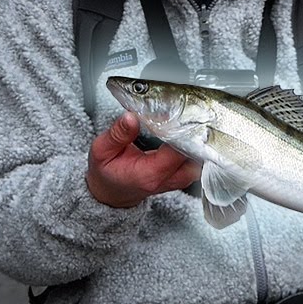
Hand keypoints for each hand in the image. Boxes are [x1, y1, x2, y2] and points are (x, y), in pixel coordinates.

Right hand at [86, 112, 200, 207]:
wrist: (114, 191)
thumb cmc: (108, 171)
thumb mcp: (102, 150)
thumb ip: (118, 134)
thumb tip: (131, 117)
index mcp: (149, 174)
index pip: (177, 151)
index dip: (180, 130)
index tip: (176, 113)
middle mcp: (168, 179)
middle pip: (195, 154)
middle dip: (193, 132)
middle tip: (186, 112)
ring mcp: (179, 179)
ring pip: (200, 156)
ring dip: (197, 137)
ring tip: (188, 118)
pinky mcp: (184, 175)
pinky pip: (198, 158)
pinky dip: (195, 143)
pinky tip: (187, 129)